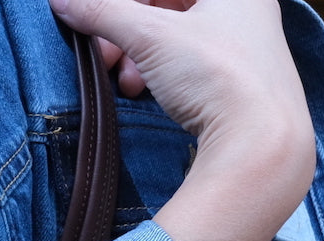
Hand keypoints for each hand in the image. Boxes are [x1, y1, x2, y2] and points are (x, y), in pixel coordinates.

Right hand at [50, 0, 316, 240]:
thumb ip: (104, 12)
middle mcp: (247, 7)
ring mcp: (246, 46)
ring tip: (126, 81)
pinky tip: (145, 92)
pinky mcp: (240, 83)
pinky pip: (190, 65)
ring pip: (178, 37)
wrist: (261, 142)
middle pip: (171, 7)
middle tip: (105, 56)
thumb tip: (62, 1)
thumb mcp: (151, 36)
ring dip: (141, 56)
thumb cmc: (220, 75)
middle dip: (130, 31)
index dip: (125, 5)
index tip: (96, 19)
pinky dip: (161, 75)